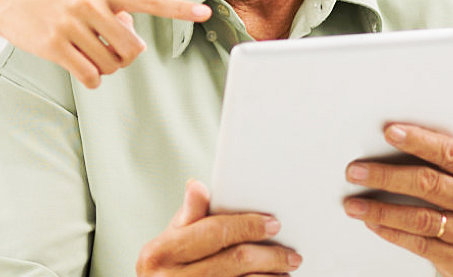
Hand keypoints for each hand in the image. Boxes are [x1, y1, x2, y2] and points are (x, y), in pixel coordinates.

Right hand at [0, 0, 208, 88]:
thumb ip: (110, 6)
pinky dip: (92, 79)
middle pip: (132, 47)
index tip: (205, 12)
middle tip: (111, 50)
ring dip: (105, 68)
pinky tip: (82, 70)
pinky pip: (90, 76)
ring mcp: (70, 25)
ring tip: (88, 55)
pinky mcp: (54, 46)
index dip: (177, 8)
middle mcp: (89, 4)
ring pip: (111, 64)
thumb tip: (131, 34)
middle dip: (126, 56)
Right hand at [137, 179, 302, 275]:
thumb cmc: (167, 265)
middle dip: (269, 256)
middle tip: (292, 255)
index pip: (214, 232)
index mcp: (161, 252)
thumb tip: (197, 185)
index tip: (273, 223)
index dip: (247, 226)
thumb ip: (189, 215)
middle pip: (235, 260)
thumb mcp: (170, 239)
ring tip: (286, 270)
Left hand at [344, 99, 452, 276]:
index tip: (388, 132)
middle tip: (354, 171)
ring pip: (421, 218)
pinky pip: (420, 244)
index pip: (450, 152)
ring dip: (381, 210)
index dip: (419, 141)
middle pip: (430, 184)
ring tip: (352, 203)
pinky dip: (391, 232)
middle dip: (387, 176)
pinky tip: (371, 223)